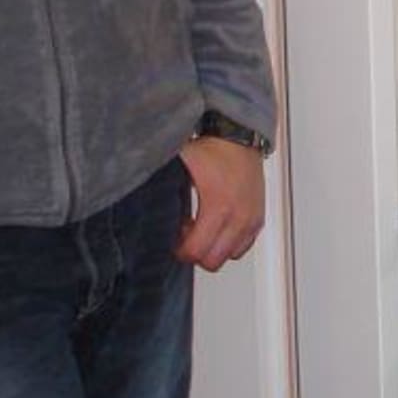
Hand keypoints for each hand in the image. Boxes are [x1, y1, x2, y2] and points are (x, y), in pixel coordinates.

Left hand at [175, 134, 266, 270]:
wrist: (239, 137)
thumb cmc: (212, 150)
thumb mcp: (180, 167)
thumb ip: (162, 187)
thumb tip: (138, 199)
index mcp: (218, 206)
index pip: (196, 251)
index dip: (180, 249)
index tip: (176, 236)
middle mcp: (238, 217)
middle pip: (213, 261)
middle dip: (196, 252)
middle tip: (188, 234)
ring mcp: (250, 219)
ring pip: (230, 256)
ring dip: (214, 248)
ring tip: (204, 228)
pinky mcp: (258, 218)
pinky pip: (244, 246)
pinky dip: (231, 243)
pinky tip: (220, 226)